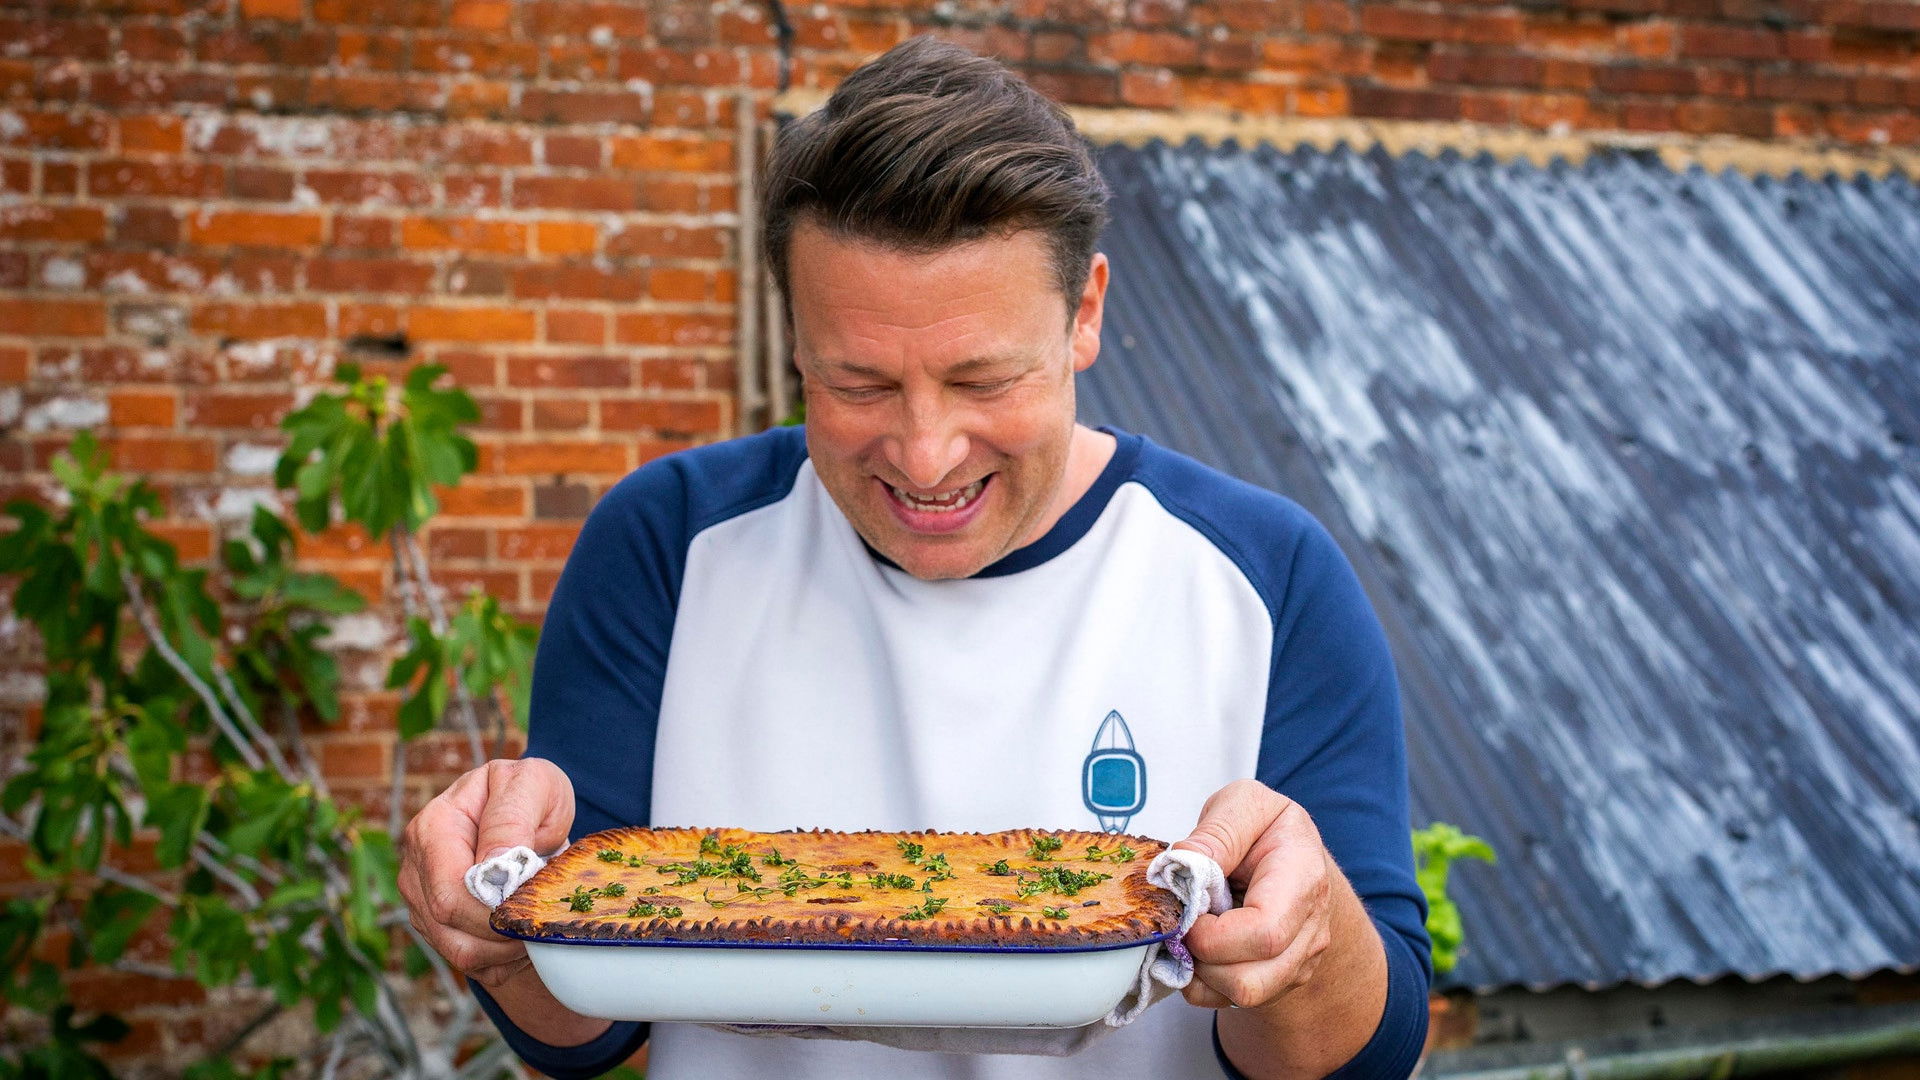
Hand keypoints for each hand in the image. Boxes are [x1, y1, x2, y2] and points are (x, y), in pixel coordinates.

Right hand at [398, 757, 573, 988]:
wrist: (531, 805)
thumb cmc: (531, 793)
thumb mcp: (533, 786)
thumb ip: (511, 819)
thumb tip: (493, 866)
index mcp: (434, 827)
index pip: (449, 890)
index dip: (490, 909)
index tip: (529, 906)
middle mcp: (417, 865)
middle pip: (447, 924)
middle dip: (499, 932)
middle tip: (538, 921)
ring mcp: (422, 898)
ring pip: (457, 950)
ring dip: (502, 950)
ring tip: (532, 926)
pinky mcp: (436, 923)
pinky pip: (466, 961)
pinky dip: (499, 959)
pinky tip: (520, 935)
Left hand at [1171, 779, 1336, 1010]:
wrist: (1293, 856)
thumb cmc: (1267, 829)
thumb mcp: (1244, 805)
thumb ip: (1217, 832)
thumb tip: (1180, 866)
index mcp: (1303, 879)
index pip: (1264, 932)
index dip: (1213, 934)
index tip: (1188, 912)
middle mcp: (1310, 930)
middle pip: (1251, 980)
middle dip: (1200, 959)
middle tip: (1183, 924)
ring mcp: (1299, 961)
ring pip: (1243, 996)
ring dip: (1200, 973)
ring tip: (1191, 933)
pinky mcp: (1281, 979)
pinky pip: (1234, 1002)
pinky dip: (1203, 984)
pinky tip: (1198, 949)